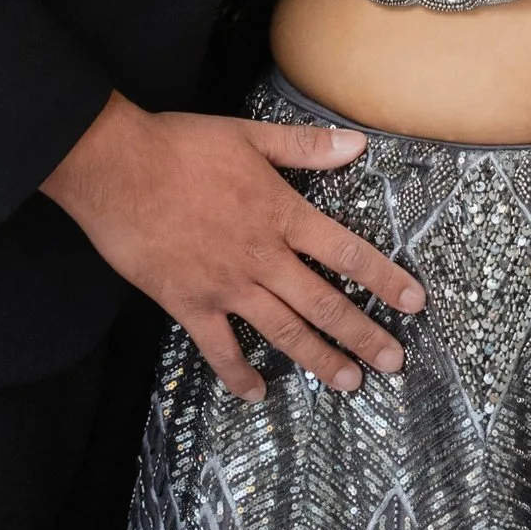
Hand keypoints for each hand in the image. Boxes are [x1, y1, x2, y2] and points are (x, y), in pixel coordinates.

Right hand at [43, 93, 424, 396]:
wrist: (116, 169)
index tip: (414, 303)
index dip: (383, 279)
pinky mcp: (188, 303)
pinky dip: (239, 373)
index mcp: (281, 214)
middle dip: (363, 335)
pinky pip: (219, 348)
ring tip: (349, 383)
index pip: (346, 252)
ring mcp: (226, 285)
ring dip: (319, 358)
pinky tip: (257, 393)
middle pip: (324, 303)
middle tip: (393, 362)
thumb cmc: (181, 147)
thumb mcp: (249, 136)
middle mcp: (262, 257)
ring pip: (284, 331)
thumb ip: (305, 147)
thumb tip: (357, 143)